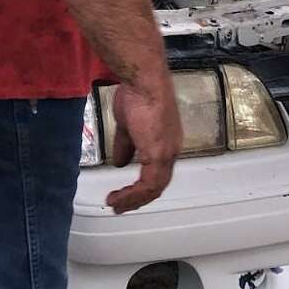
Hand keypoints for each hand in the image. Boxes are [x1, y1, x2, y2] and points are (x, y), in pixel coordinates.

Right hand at [107, 76, 182, 214]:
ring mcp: (167, 153)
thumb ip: (125, 145)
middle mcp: (171, 150)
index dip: (141, 185)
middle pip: (157, 183)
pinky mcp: (159, 155)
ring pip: (154, 187)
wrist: (143, 82)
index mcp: (165, 141)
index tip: (125, 192)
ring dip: (133, 199)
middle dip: (138, 197)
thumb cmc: (136, 94)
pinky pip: (148, 184)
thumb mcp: (127, 125)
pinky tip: (120, 197)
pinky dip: (133, 194)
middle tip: (120, 205)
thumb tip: (119, 162)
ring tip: (116, 204)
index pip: (157, 171)